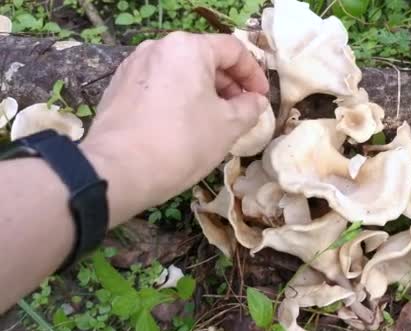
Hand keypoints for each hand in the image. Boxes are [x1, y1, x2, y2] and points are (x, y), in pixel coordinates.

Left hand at [81, 32, 268, 224]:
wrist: (119, 170)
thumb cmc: (182, 142)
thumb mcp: (228, 126)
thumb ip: (249, 108)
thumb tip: (255, 101)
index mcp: (188, 48)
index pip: (233, 50)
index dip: (254, 74)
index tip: (261, 98)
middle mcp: (158, 48)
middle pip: (204, 58)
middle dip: (228, 85)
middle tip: (241, 112)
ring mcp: (134, 67)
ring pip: (180, 73)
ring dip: (203, 93)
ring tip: (214, 122)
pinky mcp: (118, 88)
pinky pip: (159, 87)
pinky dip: (178, 100)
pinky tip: (183, 126)